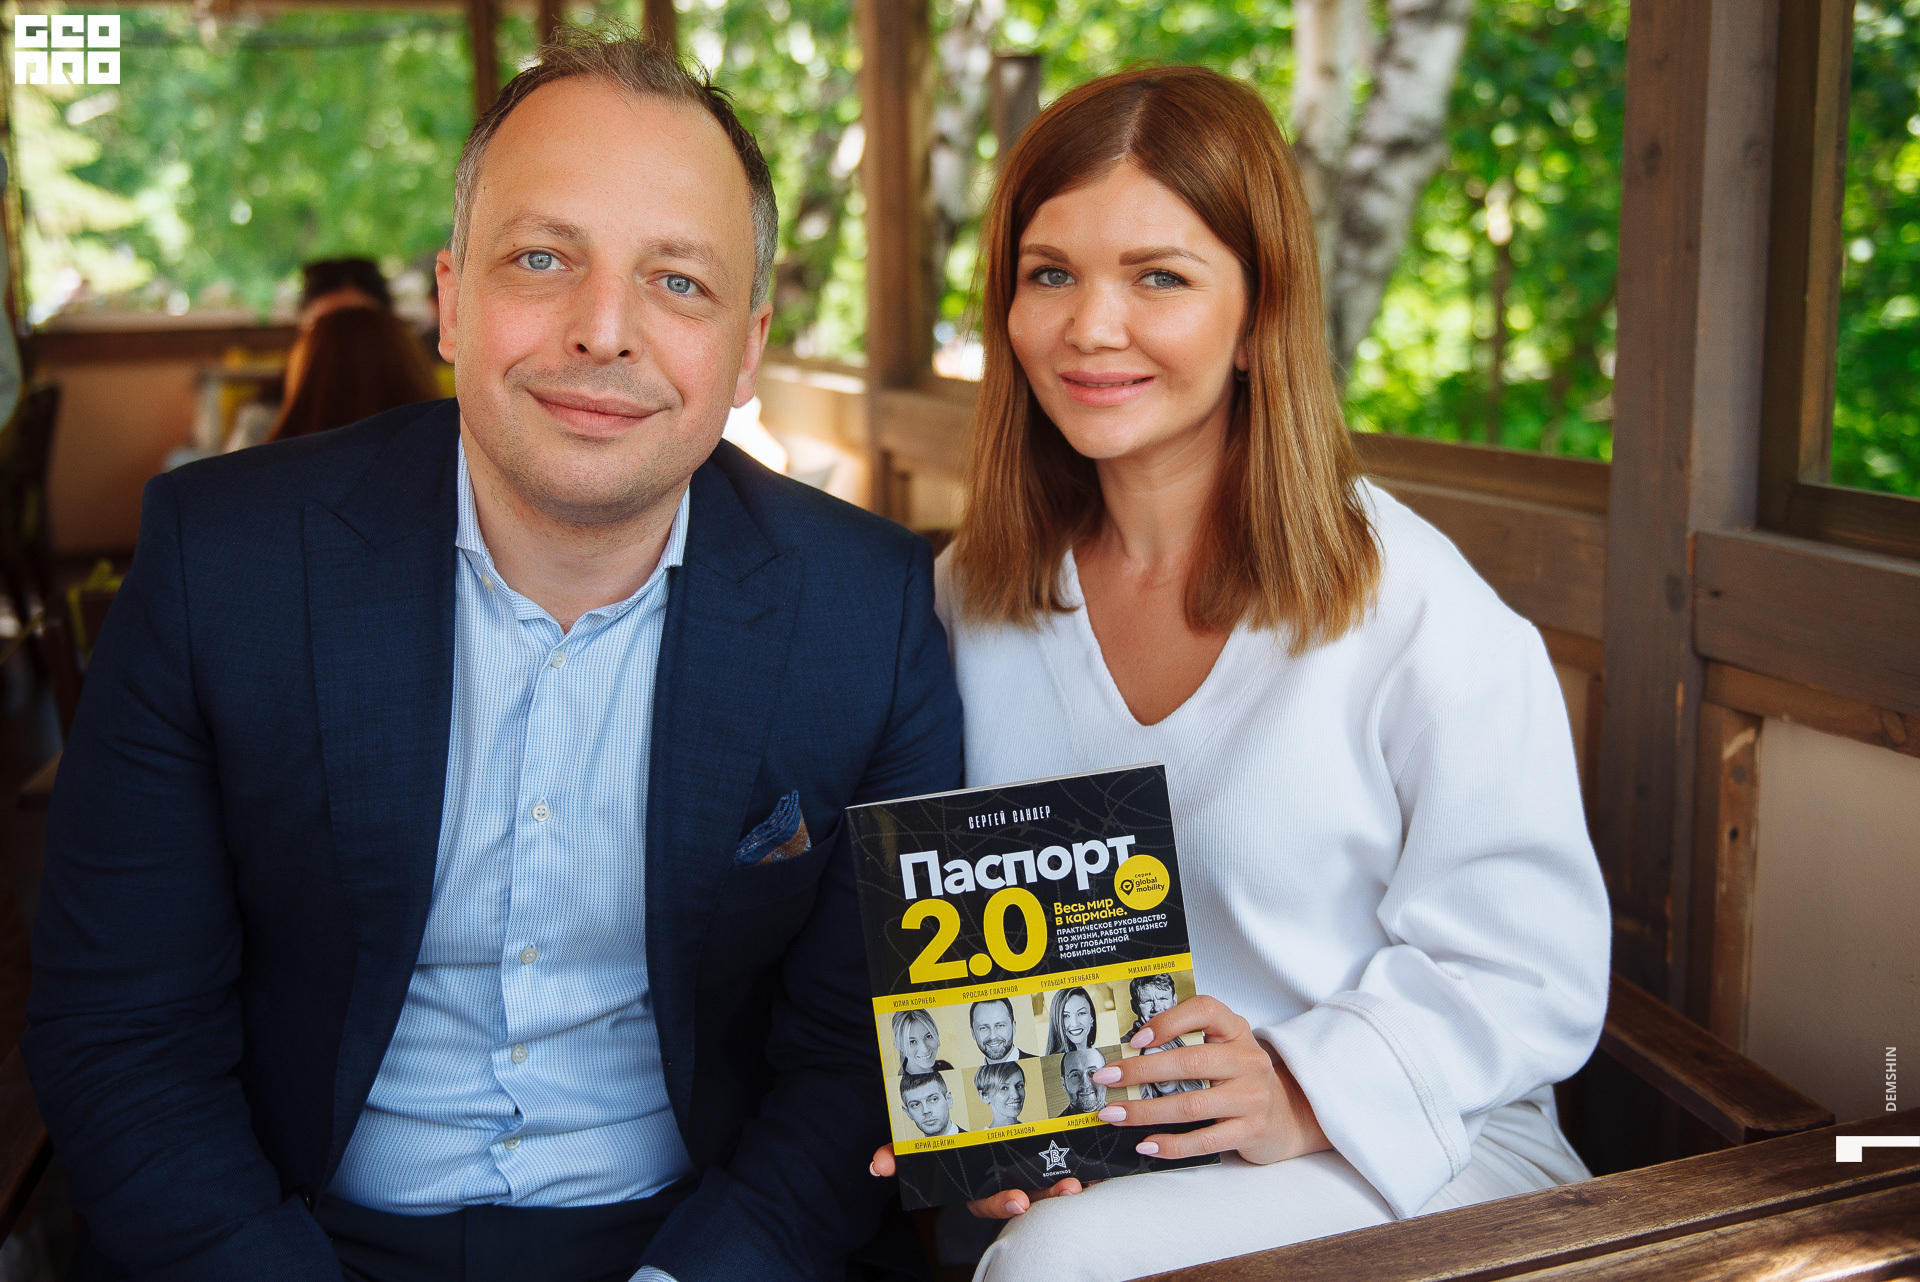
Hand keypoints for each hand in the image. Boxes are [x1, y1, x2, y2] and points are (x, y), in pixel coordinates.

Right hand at [869, 1142, 1084, 1218]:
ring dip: (1067, 1183)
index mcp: (978, 1183)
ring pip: (1050, 1183)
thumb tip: (878, 1165)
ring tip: (1083, 1179)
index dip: (1003, 1202)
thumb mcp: (921, 1146)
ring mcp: (1028, 1171)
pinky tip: (1099, 1164)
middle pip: (1030, 1195)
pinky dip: (1083, 1166)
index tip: (1019, 1201)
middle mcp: (1005, 1181)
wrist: (962, 1118)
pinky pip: (1066, 1164)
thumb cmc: (945, 1138)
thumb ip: (899, 1154)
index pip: (989, 1200)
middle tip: (1068, 1188)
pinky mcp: (1049, 1156)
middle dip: (1049, 1196)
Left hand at [1089, 995, 1330, 1164]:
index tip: (1136, 1038)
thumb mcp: (1223, 1049)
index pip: (1205, 1010)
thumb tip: (1128, 1051)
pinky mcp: (1251, 1130)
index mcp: (1236, 1031)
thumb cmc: (1239, 1079)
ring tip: (1114, 1114)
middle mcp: (1248, 1060)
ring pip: (1191, 1104)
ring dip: (1146, 1111)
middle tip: (1105, 1079)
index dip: (1169, 1021)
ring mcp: (1252, 1097)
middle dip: (1140, 1071)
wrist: (1286, 1116)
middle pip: (1189, 1062)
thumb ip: (1188, 1042)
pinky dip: (1171, 1143)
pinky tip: (1146, 1143)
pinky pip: (1204, 1139)